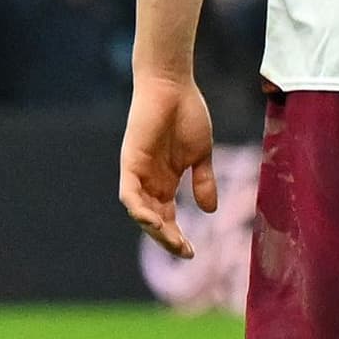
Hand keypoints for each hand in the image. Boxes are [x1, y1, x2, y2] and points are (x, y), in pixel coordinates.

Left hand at [119, 69, 217, 259]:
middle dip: (167, 238)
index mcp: (165, 181)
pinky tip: (152, 221)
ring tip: (173, 240)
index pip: (167, 217)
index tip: (192, 253)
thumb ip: (204, 181)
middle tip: (184, 251)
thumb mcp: (201, 155)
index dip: (178, 236)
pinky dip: (137, 209)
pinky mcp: (130, 161)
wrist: (174, 85)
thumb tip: (210, 211)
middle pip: (153, 219)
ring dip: (154, 229)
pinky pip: (128, 192)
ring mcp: (138, 171)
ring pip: (140, 211)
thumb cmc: (187, 114)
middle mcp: (149, 180)